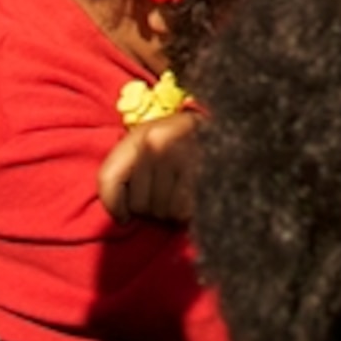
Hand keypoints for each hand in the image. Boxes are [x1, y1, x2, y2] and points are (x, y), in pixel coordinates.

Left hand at [98, 109, 204, 224]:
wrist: (232, 125)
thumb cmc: (183, 139)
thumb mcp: (150, 139)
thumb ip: (127, 167)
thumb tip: (122, 215)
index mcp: (141, 134)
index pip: (108, 179)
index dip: (113, 204)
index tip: (125, 215)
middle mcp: (157, 146)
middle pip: (138, 205)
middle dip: (150, 207)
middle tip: (167, 190)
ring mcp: (182, 161)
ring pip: (161, 213)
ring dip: (171, 210)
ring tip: (183, 190)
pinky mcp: (203, 178)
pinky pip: (182, 214)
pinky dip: (188, 212)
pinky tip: (195, 195)